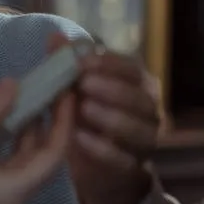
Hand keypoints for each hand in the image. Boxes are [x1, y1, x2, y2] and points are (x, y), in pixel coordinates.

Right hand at [0, 78, 74, 203]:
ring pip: (20, 162)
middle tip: (48, 88)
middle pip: (40, 159)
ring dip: (24, 132)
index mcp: (14, 192)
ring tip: (24, 97)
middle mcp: (11, 202)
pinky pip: (2, 168)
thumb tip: (16, 83)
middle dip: (46, 124)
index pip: (54, 154)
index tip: (65, 90)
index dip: (63, 120)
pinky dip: (5, 144)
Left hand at [48, 32, 162, 203]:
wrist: (96, 165)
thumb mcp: (75, 90)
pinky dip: (102, 149)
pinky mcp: (132, 167)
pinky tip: (80, 139)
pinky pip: (123, 159)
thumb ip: (67, 64)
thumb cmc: (88, 117)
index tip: (82, 60)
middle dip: (112, 89)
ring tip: (84, 109)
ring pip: (137, 129)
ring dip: (111, 117)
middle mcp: (148, 111)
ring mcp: (143, 141)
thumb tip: (55, 36)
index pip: (132, 69)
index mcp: (137, 85)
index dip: (110, 63)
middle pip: (139, 98)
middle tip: (84, 83)